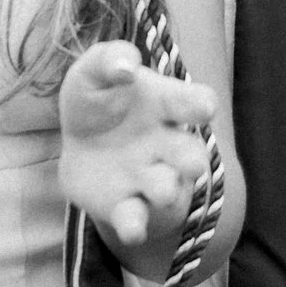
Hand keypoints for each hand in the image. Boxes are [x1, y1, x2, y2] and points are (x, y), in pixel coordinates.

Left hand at [58, 40, 218, 248]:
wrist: (81, 144)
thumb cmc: (100, 100)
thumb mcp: (94, 71)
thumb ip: (110, 58)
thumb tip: (126, 67)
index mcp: (168, 105)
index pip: (195, 103)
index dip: (201, 105)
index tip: (203, 108)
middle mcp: (167, 145)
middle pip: (191, 154)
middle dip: (193, 160)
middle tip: (193, 163)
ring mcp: (150, 178)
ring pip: (167, 188)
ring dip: (166, 190)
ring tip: (161, 191)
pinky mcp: (127, 206)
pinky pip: (136, 218)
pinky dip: (135, 224)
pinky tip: (132, 228)